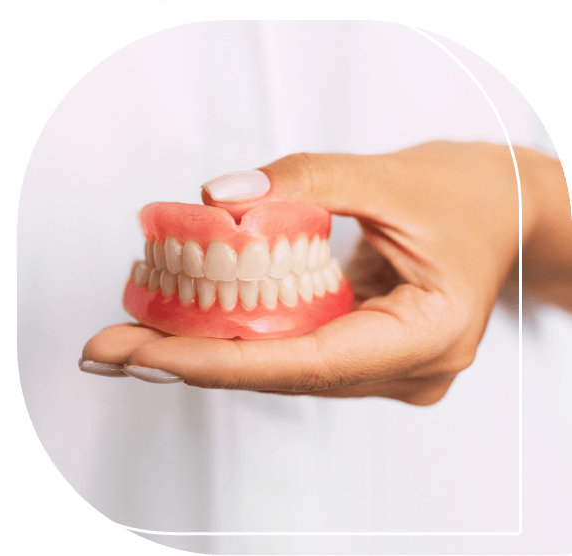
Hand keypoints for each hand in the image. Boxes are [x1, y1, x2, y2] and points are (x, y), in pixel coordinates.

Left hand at [81, 142, 569, 404]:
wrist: (505, 208)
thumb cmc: (472, 196)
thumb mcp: (391, 176)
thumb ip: (306, 181)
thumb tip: (221, 199)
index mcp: (425, 337)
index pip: (307, 363)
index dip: (218, 361)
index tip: (144, 353)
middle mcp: (403, 367)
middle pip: (283, 374)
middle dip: (193, 359)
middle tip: (112, 346)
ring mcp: (385, 364)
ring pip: (284, 367)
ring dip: (211, 349)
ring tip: (136, 333)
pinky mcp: (367, 349)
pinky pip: (296, 349)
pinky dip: (243, 335)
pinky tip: (192, 323)